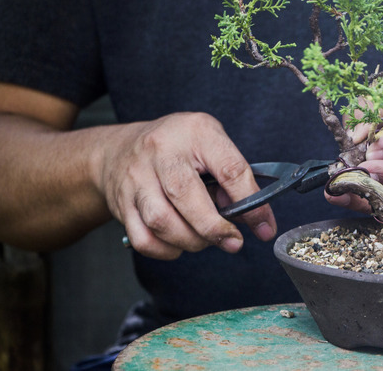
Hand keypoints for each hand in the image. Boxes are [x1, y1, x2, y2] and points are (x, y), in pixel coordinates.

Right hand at [96, 112, 275, 259]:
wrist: (119, 148)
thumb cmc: (176, 147)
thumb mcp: (211, 143)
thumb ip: (233, 176)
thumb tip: (252, 216)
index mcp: (196, 132)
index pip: (229, 169)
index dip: (251, 203)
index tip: (263, 226)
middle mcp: (161, 150)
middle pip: (187, 196)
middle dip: (215, 228)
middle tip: (233, 242)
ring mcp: (136, 177)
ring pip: (161, 221)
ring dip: (190, 241)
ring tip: (205, 240)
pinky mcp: (121, 203)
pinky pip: (143, 238)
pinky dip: (166, 251)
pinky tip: (179, 245)